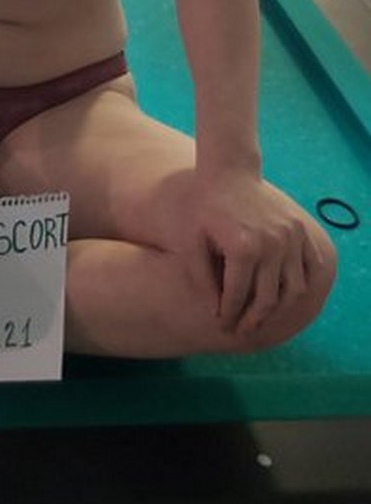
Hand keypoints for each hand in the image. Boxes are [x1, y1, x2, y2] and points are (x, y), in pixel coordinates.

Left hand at [184, 170, 333, 336]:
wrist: (228, 172)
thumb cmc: (205, 208)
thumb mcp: (192, 241)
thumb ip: (201, 278)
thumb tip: (215, 313)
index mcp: (242, 248)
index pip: (237, 296)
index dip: (228, 315)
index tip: (222, 326)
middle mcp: (271, 244)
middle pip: (267, 299)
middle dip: (253, 320)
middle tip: (242, 331)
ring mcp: (290, 237)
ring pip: (294, 289)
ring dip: (279, 309)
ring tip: (262, 318)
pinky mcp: (300, 230)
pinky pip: (311, 266)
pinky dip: (301, 285)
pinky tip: (285, 295)